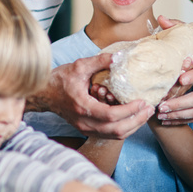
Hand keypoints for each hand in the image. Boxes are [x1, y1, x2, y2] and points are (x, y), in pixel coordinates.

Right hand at [30, 53, 153, 138]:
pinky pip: (110, 134)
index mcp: (83, 107)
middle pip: (116, 130)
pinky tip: (132, 117)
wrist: (43, 93)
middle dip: (136, 120)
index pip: (111, 116)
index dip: (129, 111)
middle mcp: (85, 122)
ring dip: (133, 126)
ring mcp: (85, 128)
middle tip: (149, 108)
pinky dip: (124, 128)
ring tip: (144, 114)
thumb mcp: (79, 66)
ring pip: (115, 135)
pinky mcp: (87, 129)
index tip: (141, 101)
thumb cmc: (59, 79)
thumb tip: (119, 57)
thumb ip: (100, 61)